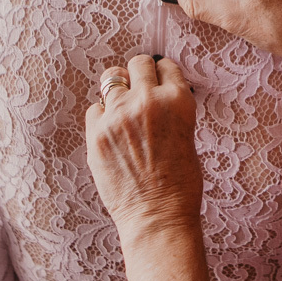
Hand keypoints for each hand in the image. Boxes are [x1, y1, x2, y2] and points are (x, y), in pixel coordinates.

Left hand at [85, 55, 202, 241]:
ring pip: (111, 79)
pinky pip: (94, 108)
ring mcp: (118, 115)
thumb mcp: (187, 135)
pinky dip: (102, 116)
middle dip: (138, 74)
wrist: (158, 216)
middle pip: (137, 64)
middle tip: (139, 89)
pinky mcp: (96, 133)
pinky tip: (112, 133)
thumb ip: (170, 110)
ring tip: (122, 109)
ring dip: (118, 90)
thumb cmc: (180, 184)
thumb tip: (154, 94)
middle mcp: (148, 101)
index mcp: (178, 101)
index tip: (157, 81)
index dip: (161, 74)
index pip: (165, 66)